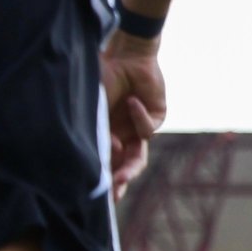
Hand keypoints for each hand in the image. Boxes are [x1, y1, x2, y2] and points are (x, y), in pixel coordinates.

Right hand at [100, 32, 164, 197]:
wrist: (126, 55)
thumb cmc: (104, 78)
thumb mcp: (94, 108)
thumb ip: (99, 131)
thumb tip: (106, 152)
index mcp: (106, 134)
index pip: (105, 160)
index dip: (101, 176)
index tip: (94, 193)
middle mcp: (123, 134)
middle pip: (123, 165)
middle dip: (117, 182)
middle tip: (111, 196)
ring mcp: (140, 127)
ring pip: (139, 156)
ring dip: (130, 168)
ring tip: (121, 178)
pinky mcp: (157, 116)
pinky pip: (148, 128)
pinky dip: (138, 117)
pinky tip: (131, 101)